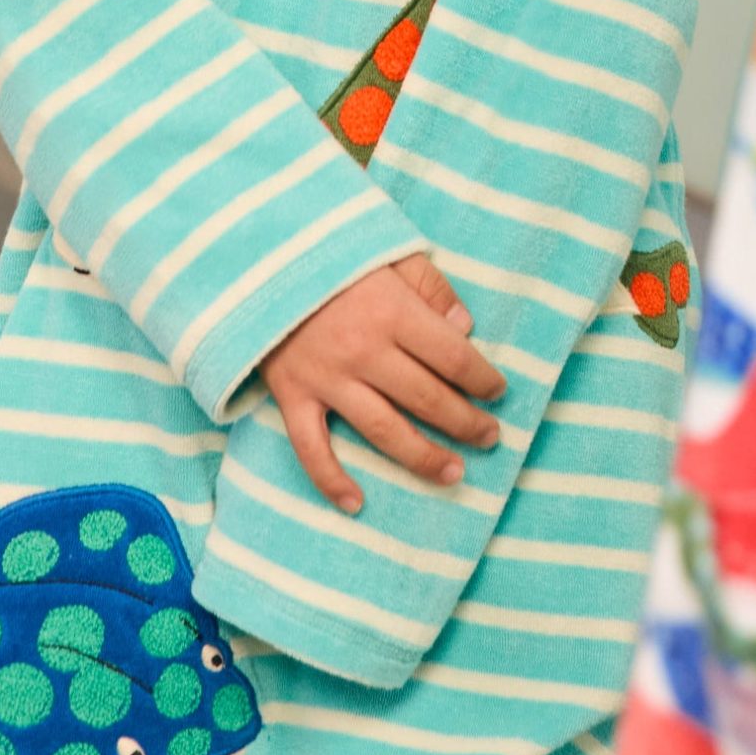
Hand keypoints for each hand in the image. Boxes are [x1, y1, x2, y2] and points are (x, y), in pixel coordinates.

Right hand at [261, 256, 505, 511]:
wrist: (257, 257)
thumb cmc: (330, 252)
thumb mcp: (390, 250)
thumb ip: (431, 286)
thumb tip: (466, 327)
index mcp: (393, 312)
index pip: (453, 358)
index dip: (482, 380)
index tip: (498, 392)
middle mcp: (364, 351)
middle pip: (427, 399)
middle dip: (465, 423)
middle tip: (490, 438)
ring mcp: (327, 378)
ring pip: (384, 431)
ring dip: (422, 458)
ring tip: (453, 474)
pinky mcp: (292, 396)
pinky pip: (312, 448)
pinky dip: (331, 480)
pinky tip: (356, 504)